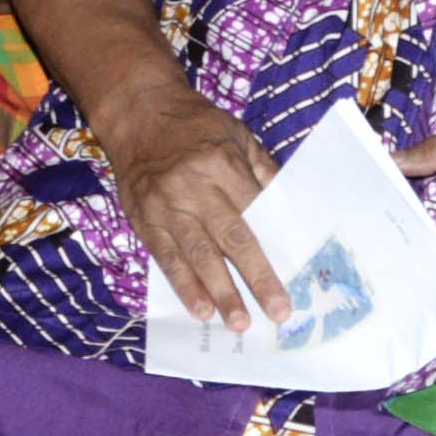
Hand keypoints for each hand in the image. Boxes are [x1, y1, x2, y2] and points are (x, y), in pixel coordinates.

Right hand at [100, 85, 289, 332]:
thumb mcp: (237, 135)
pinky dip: (184, 286)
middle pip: (232, 238)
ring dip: (220, 292)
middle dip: (256, 278)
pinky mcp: (144, 220)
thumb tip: (290, 207)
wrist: (138, 113)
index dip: (276, 243)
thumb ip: (263, 171)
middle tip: (278, 312)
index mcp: (222, 163)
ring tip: (239, 323)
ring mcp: (166, 206)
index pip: (256, 210)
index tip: (297, 273)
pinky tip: (200, 309)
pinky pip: (166, 258)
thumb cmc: (195, 125)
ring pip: (198, 255)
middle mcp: (194, 188)